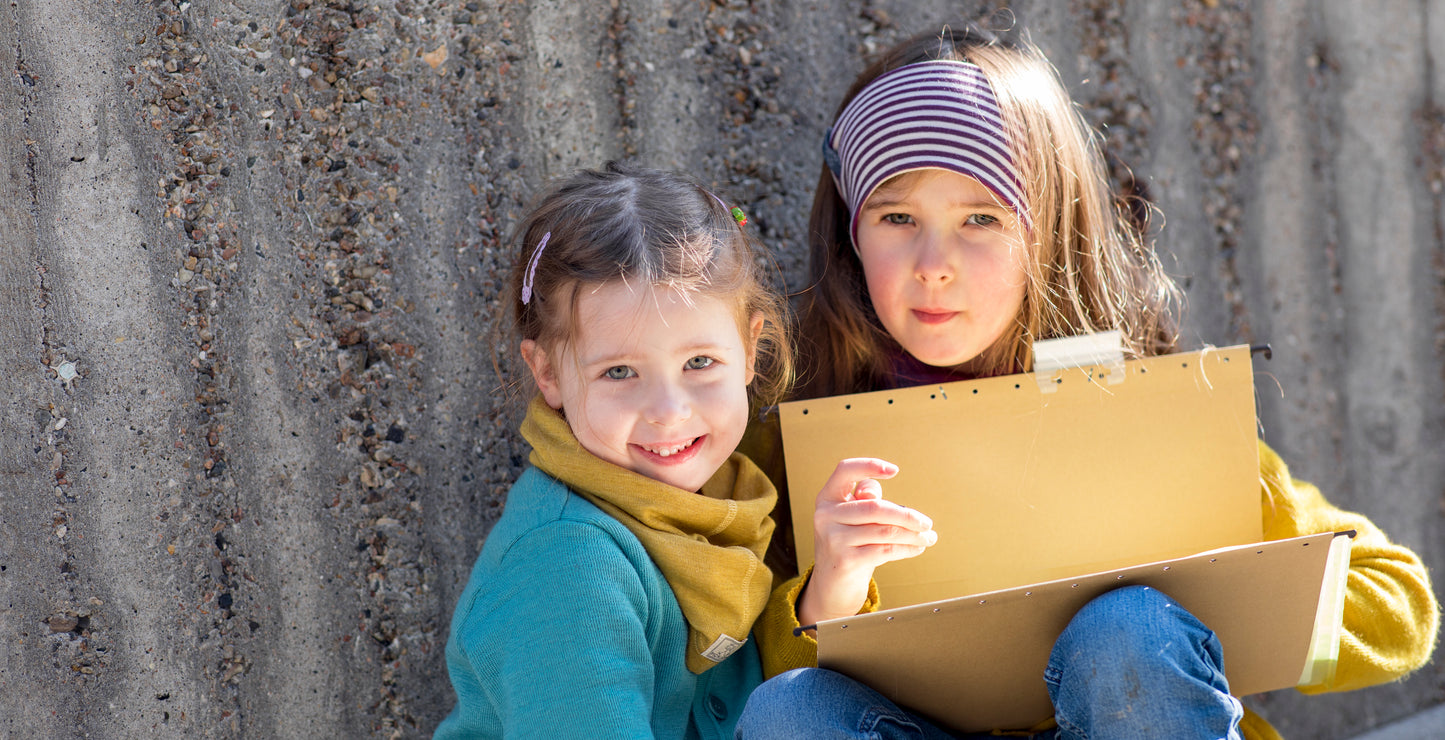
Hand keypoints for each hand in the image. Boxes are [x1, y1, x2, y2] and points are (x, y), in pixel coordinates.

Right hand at [798, 458, 936, 626]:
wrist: (832, 587)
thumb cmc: (849, 546)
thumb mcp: (854, 520)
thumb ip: (868, 501)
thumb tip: (881, 492)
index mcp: (827, 499)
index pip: (845, 470)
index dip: (869, 466)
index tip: (895, 470)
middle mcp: (825, 516)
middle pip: (875, 507)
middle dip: (907, 516)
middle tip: (927, 523)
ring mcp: (833, 539)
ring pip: (885, 530)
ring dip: (913, 535)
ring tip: (928, 537)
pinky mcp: (845, 561)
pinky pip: (885, 550)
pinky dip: (907, 548)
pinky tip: (917, 548)